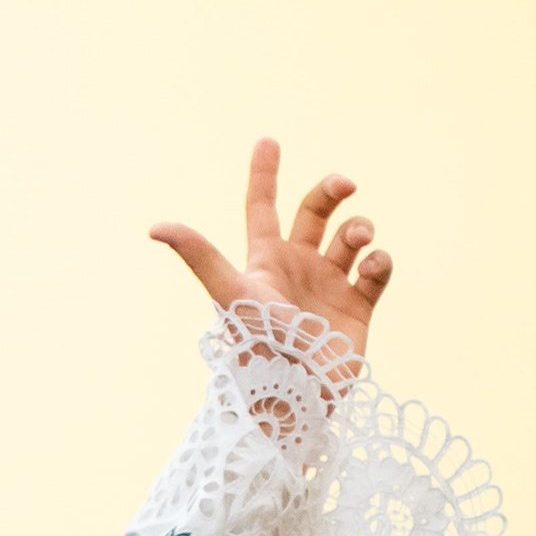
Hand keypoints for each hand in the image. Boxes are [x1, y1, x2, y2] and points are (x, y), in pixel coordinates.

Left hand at [151, 140, 394, 360]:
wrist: (296, 396)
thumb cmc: (258, 346)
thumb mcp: (231, 294)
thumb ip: (200, 257)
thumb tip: (155, 226)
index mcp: (265, 261)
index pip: (262, 208)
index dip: (264, 175)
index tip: (267, 140)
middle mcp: (297, 268)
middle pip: (317, 211)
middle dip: (332, 190)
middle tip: (345, 185)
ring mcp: (329, 286)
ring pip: (352, 237)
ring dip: (360, 227)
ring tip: (356, 240)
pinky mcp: (358, 308)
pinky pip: (378, 270)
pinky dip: (380, 262)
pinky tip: (371, 269)